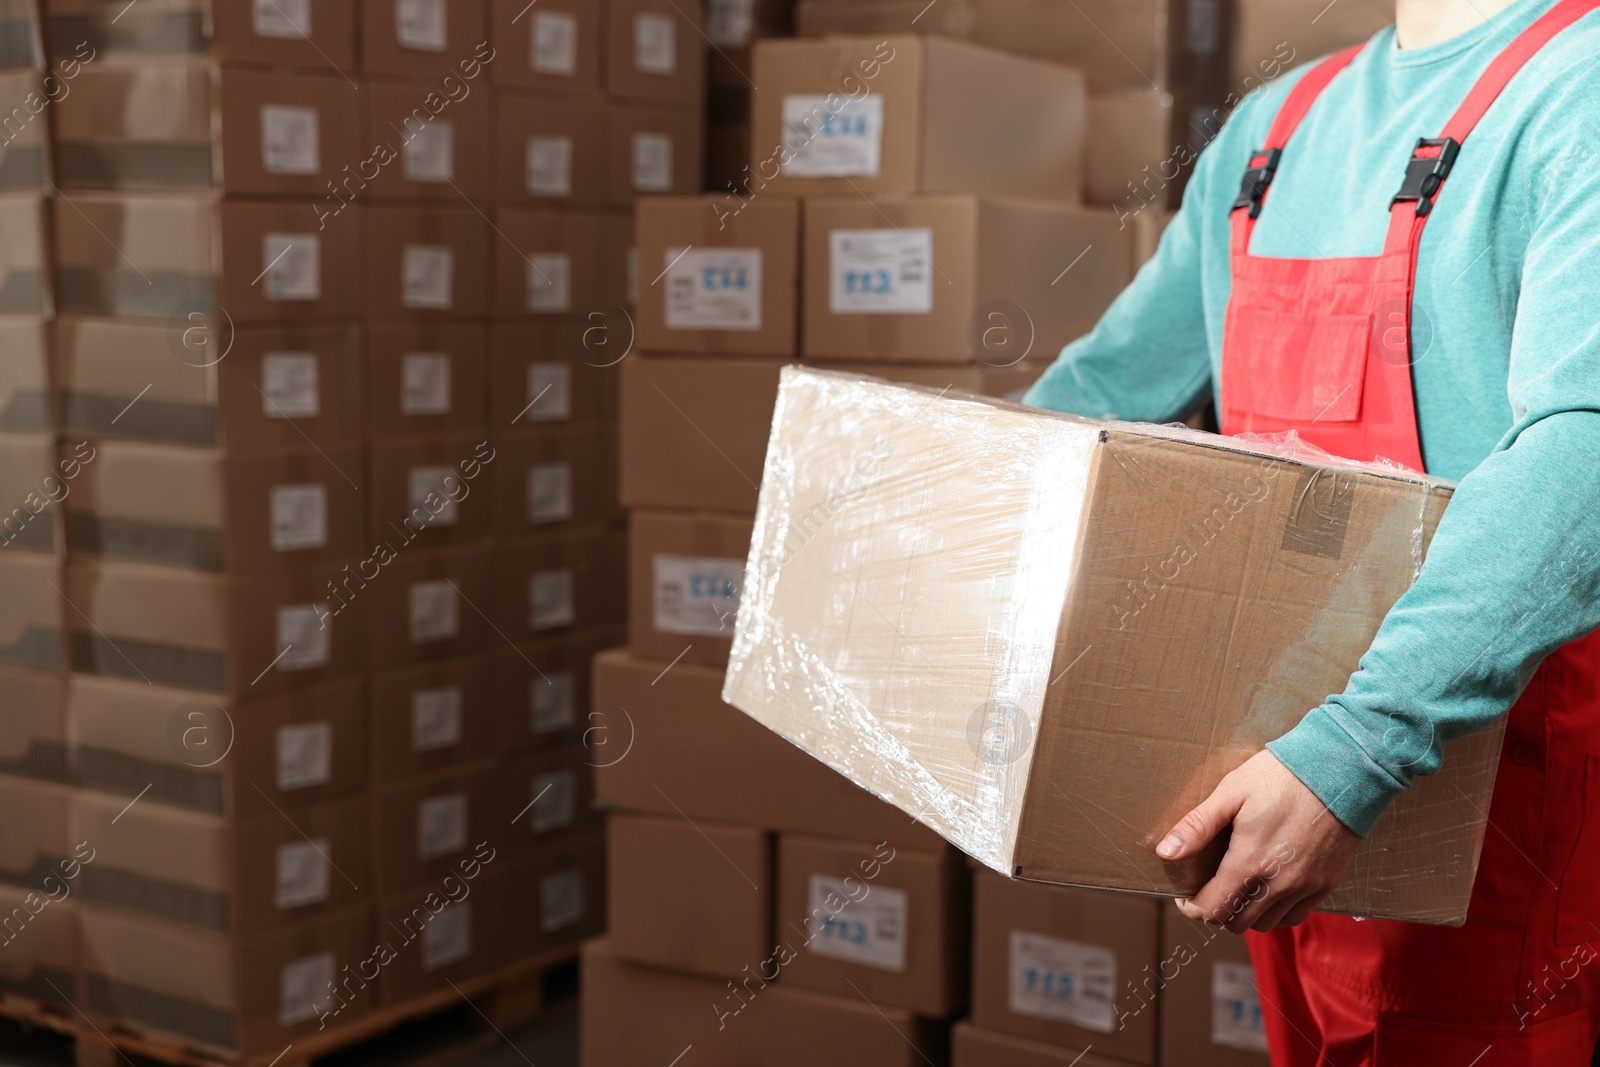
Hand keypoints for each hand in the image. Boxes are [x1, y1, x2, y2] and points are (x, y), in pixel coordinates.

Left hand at [1157, 749, 1362, 932]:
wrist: (1340, 770)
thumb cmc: (1281, 776)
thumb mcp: (1231, 792)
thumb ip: (1197, 827)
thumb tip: (1166, 852)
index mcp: (1250, 862)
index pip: (1213, 910)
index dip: (1193, 907)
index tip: (1188, 894)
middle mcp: (1279, 884)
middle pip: (1237, 923)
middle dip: (1217, 910)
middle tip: (1211, 887)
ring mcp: (1305, 887)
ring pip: (1266, 924)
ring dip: (1246, 913)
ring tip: (1238, 887)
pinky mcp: (1325, 884)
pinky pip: (1295, 916)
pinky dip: (1276, 912)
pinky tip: (1268, 888)